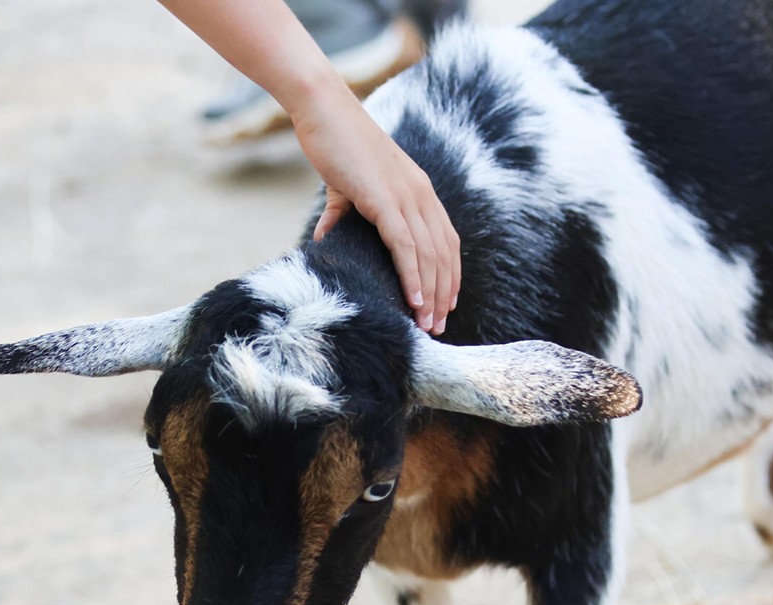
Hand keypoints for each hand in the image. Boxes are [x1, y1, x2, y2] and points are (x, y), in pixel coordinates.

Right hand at [296, 85, 460, 334]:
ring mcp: (406, 196)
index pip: (446, 242)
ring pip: (429, 256)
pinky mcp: (386, 200)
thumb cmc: (333, 143)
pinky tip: (414, 301)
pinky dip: (413, 276)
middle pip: (444, 255)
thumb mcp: (344, 186)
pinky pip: (406, 247)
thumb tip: (323, 238)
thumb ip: (341, 214)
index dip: (449, 276)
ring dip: (431, 294)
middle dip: (444, 295)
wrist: (323, 109)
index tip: (444, 306)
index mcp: (418, 191)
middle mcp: (421, 194)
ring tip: (427, 324)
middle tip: (436, 327)